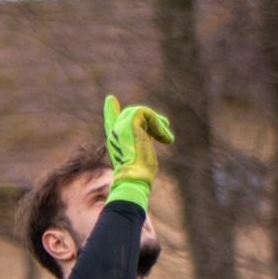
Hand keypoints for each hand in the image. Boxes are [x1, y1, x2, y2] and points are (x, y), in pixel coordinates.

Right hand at [102, 95, 173, 209]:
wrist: (133, 179)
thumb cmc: (139, 177)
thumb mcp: (142, 157)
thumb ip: (143, 143)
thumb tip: (154, 137)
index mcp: (116, 142)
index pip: (111, 122)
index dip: (111, 111)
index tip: (110, 99)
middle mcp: (115, 133)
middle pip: (132, 114)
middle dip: (152, 119)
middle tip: (166, 128)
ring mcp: (120, 126)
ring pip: (140, 111)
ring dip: (158, 124)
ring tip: (166, 139)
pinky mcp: (129, 123)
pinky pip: (145, 112)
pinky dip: (157, 124)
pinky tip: (164, 139)